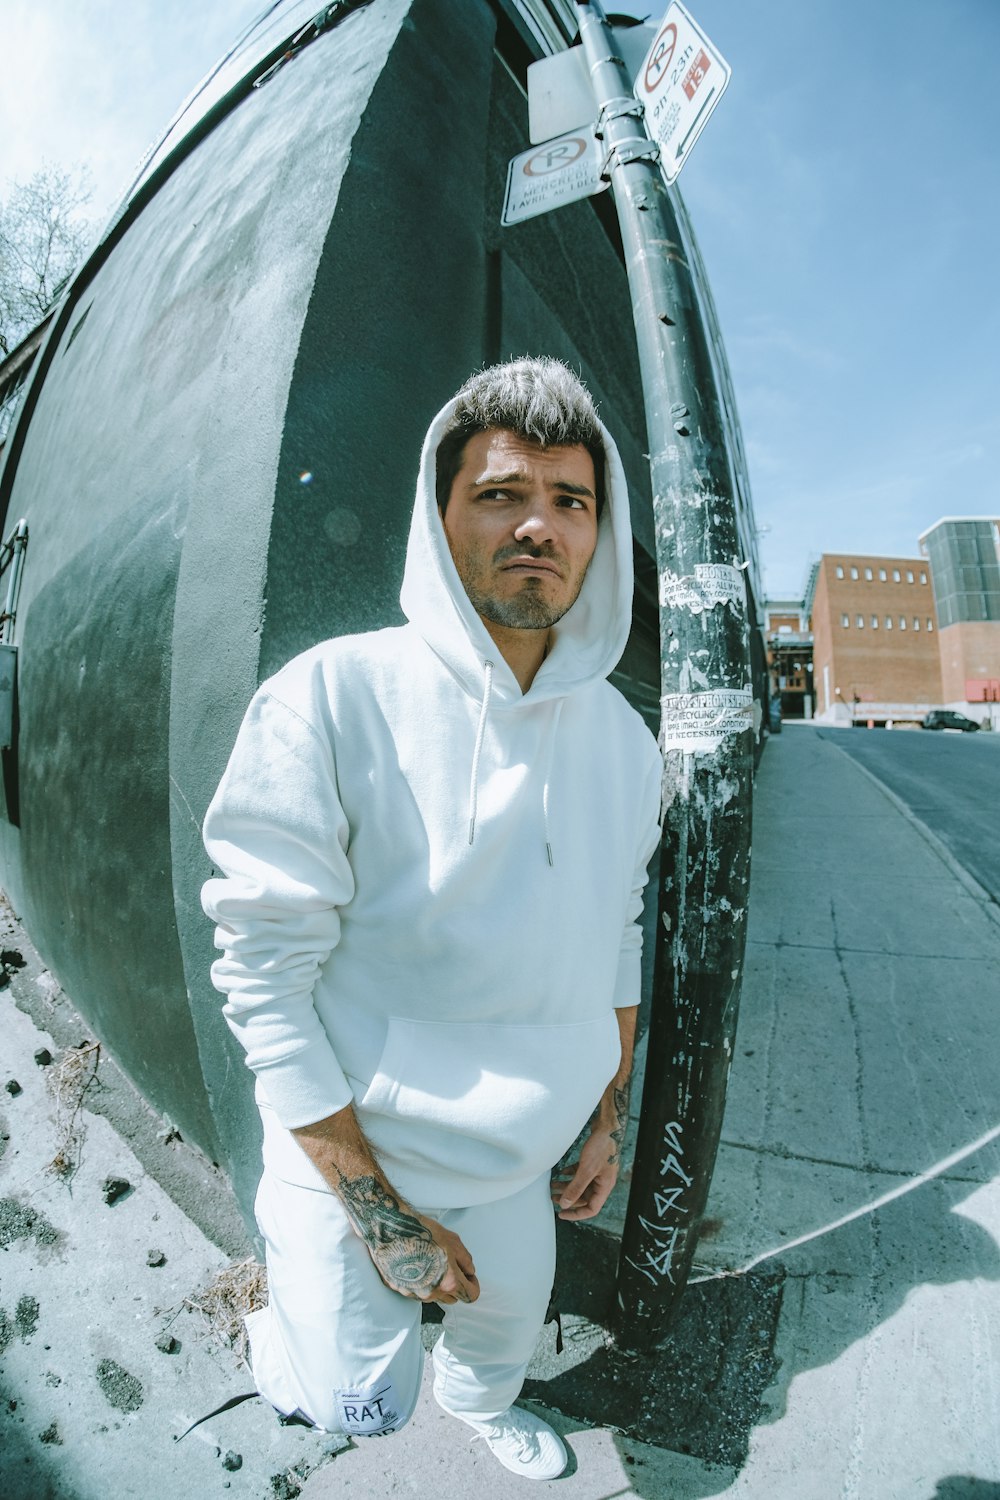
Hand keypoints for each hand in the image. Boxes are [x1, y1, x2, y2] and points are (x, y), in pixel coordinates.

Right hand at [337, 1172, 479, 1303]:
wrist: (391, 1228)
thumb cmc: (422, 1231)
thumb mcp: (453, 1241)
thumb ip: (466, 1261)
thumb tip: (468, 1272)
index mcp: (449, 1282)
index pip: (471, 1295)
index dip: (473, 1284)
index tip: (469, 1276)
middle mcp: (432, 1293)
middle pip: (452, 1298)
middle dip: (455, 1285)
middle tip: (450, 1266)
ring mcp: (414, 1293)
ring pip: (434, 1296)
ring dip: (437, 1285)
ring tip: (430, 1262)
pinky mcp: (399, 1289)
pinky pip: (416, 1291)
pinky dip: (419, 1282)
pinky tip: (415, 1264)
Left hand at [551, 1126, 619, 1221]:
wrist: (608, 1127)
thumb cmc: (602, 1147)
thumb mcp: (586, 1170)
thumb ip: (575, 1188)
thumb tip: (565, 1204)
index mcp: (604, 1187)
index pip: (591, 1209)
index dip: (576, 1214)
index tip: (561, 1213)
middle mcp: (602, 1182)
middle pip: (584, 1198)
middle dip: (568, 1199)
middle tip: (553, 1198)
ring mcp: (597, 1172)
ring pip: (580, 1185)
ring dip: (566, 1186)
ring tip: (553, 1185)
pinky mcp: (593, 1162)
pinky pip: (580, 1173)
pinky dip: (570, 1174)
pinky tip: (561, 1172)